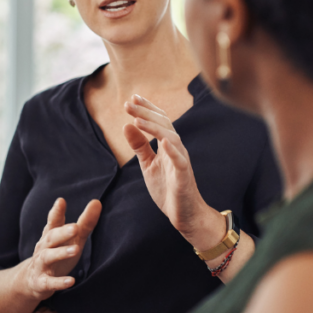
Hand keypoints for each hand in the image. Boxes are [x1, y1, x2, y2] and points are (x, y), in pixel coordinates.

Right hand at [16, 197, 100, 301]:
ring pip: (48, 257)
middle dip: (62, 232)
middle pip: (51, 237)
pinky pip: (50, 282)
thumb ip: (84, 223)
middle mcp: (44, 248)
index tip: (61, 201)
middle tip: (75, 227)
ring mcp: (41, 265)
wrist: (32, 281)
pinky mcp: (42, 282)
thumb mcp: (72, 239)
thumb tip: (97, 202)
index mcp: (51, 235)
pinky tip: (71, 281)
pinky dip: (59, 282)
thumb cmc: (56, 254)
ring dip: (61, 253)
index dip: (56, 212)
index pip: (53, 222)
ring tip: (75, 250)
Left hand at [124, 95, 219, 241]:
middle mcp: (176, 148)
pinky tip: (163, 141)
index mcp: (167, 145)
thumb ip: (139, 146)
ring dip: (154, 127)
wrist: (185, 214)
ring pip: (171, 138)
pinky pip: (180, 160)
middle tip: (128, 104)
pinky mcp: (184, 175)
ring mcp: (181, 160)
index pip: (158, 120)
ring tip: (137, 120)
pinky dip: (172, 150)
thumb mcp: (148, 164)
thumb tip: (126, 125)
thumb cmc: (168, 188)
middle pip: (163, 124)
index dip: (146, 108)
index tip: (131, 98)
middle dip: (145, 113)